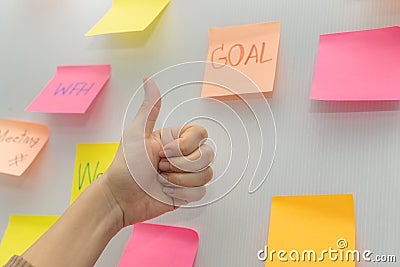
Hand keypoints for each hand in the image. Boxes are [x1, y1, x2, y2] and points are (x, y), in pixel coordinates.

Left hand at [103, 78, 213, 226]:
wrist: (120, 199)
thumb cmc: (125, 168)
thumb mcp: (136, 133)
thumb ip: (150, 108)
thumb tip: (149, 81)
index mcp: (174, 139)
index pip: (201, 134)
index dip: (185, 146)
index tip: (164, 151)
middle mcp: (182, 155)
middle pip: (207, 155)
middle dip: (182, 165)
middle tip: (161, 167)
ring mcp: (186, 175)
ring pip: (206, 174)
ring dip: (180, 180)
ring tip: (162, 180)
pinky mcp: (187, 193)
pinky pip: (201, 192)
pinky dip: (183, 193)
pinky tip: (167, 191)